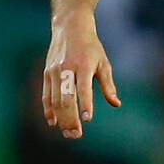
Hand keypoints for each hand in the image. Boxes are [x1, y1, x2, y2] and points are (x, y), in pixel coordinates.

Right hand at [42, 12, 120, 138]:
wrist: (70, 27)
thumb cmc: (91, 47)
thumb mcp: (103, 63)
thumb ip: (108, 85)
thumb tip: (116, 104)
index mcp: (84, 65)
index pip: (83, 88)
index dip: (85, 104)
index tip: (88, 119)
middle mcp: (66, 68)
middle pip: (66, 98)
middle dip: (70, 118)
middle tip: (76, 135)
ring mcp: (54, 71)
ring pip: (55, 100)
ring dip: (61, 119)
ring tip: (69, 133)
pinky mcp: (47, 73)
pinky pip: (47, 95)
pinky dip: (49, 110)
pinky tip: (53, 123)